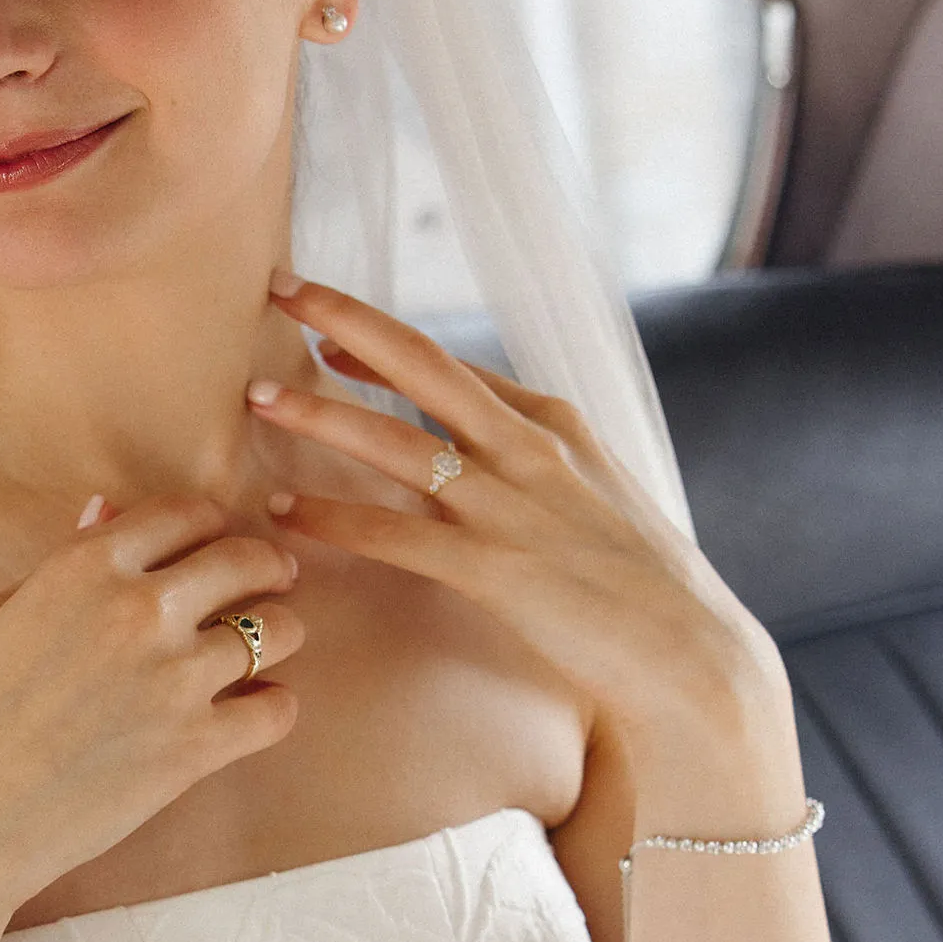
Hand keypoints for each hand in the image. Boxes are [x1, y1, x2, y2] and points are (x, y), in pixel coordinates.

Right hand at [0, 492, 302, 912]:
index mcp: (86, 568)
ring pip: (278, 630)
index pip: (183, 514)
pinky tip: (256, 710)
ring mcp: (175, 678)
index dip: (207, 524)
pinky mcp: (196, 746)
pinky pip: (278, 710)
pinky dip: (275, 707)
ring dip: (278, 635)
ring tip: (266, 650)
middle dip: (266, 565)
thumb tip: (104, 513)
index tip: (213, 541)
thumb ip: (58, 562)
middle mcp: (140, 610)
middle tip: (273, 579)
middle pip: (245, 560)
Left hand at [251, 276, 786, 777]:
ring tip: (255, 395)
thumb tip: (469, 440)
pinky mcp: (496, 569)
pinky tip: (285, 510)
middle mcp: (530, 449)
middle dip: (345, 320)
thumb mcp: (590, 494)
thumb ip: (530, 460)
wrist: (688, 653)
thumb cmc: (634, 583)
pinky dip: (336, 519)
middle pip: (421, 365)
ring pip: (396, 442)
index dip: (378, 340)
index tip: (322, 327)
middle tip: (278, 288)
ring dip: (321, 414)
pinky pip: (395, 535)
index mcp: (553, 424)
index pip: (450, 364)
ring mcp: (512, 507)